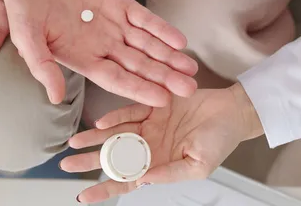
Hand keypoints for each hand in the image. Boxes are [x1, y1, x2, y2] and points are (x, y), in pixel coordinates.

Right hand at [0, 0, 198, 105]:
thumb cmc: (23, 3)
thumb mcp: (26, 36)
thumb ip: (42, 66)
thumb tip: (55, 98)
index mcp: (82, 58)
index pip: (116, 79)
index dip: (138, 89)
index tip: (161, 99)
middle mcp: (102, 45)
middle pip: (138, 66)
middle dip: (163, 78)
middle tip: (188, 89)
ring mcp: (114, 24)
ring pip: (147, 45)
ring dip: (169, 57)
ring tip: (190, 69)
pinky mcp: (121, 3)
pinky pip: (146, 19)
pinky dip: (162, 29)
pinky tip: (180, 41)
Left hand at [61, 83, 263, 202]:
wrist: (233, 111)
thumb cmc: (221, 140)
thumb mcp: (199, 166)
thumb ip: (171, 173)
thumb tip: (145, 180)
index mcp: (159, 164)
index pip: (127, 180)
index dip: (104, 189)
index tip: (83, 195)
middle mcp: (150, 146)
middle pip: (114, 157)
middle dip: (90, 161)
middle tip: (67, 164)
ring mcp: (150, 125)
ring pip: (116, 134)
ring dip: (95, 139)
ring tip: (75, 142)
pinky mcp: (154, 104)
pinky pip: (130, 112)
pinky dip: (116, 117)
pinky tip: (102, 123)